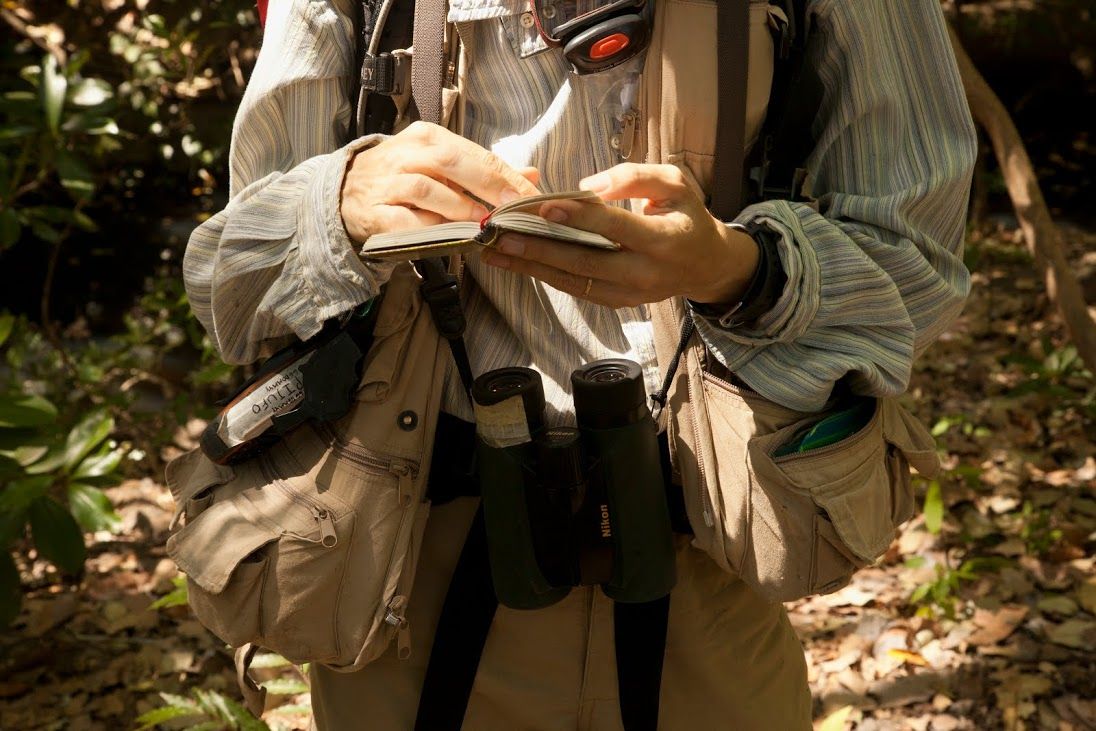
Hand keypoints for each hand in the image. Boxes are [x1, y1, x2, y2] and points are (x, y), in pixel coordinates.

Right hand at [340, 121, 540, 242]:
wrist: (345, 193)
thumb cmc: (404, 178)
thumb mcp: (444, 167)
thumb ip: (486, 172)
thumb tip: (532, 175)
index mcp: (427, 137)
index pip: (474, 153)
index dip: (506, 175)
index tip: (532, 196)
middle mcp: (406, 154)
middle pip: (451, 162)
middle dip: (488, 185)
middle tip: (513, 208)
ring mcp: (387, 183)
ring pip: (427, 190)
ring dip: (459, 208)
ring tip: (482, 223)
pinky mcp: (374, 213)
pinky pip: (405, 221)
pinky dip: (428, 228)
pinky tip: (447, 236)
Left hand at [480, 163, 758, 307]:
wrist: (705, 265)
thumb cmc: (687, 216)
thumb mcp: (675, 183)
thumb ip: (635, 177)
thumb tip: (590, 187)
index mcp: (664, 240)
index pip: (616, 227)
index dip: (580, 217)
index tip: (545, 205)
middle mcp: (645, 272)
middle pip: (586, 262)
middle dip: (539, 249)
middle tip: (502, 235)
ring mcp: (629, 293)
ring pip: (574, 281)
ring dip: (531, 267)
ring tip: (495, 252)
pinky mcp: (616, 302)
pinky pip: (576, 288)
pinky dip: (545, 275)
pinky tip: (517, 262)